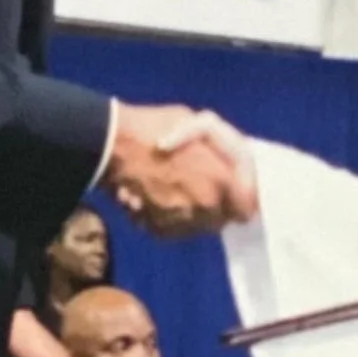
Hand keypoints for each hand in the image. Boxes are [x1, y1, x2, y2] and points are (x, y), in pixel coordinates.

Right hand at [106, 103, 257, 235]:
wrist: (111, 145)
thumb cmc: (156, 127)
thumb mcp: (200, 125)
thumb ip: (220, 152)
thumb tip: (228, 165)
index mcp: (221, 182)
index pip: (247, 208)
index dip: (239, 200)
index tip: (232, 192)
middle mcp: (205, 208)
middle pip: (220, 219)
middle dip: (213, 206)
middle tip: (196, 186)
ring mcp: (181, 222)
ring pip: (196, 226)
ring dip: (190, 213)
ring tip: (171, 189)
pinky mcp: (158, 231)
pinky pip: (173, 230)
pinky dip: (167, 219)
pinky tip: (153, 198)